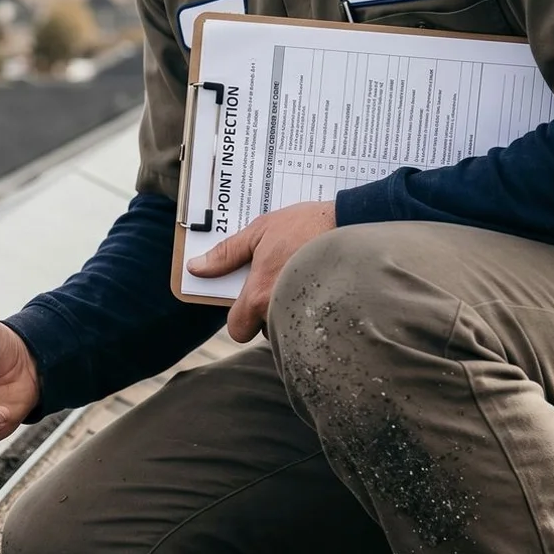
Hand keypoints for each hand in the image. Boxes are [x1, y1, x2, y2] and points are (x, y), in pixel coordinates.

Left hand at [188, 201, 336, 341]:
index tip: (248, 300)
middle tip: (280, 282)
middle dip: (268, 311)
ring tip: (302, 281)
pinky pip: (312, 325)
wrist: (356, 223)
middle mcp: (281, 313)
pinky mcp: (332, 317)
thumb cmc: (307, 225)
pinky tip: (320, 287)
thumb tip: (197, 267)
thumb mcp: (260, 231)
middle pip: (265, 330)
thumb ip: (227, 253)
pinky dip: (313, 312)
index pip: (237, 329)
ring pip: (289, 327)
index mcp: (259, 296)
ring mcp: (308, 318)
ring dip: (291, 311)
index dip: (240, 317)